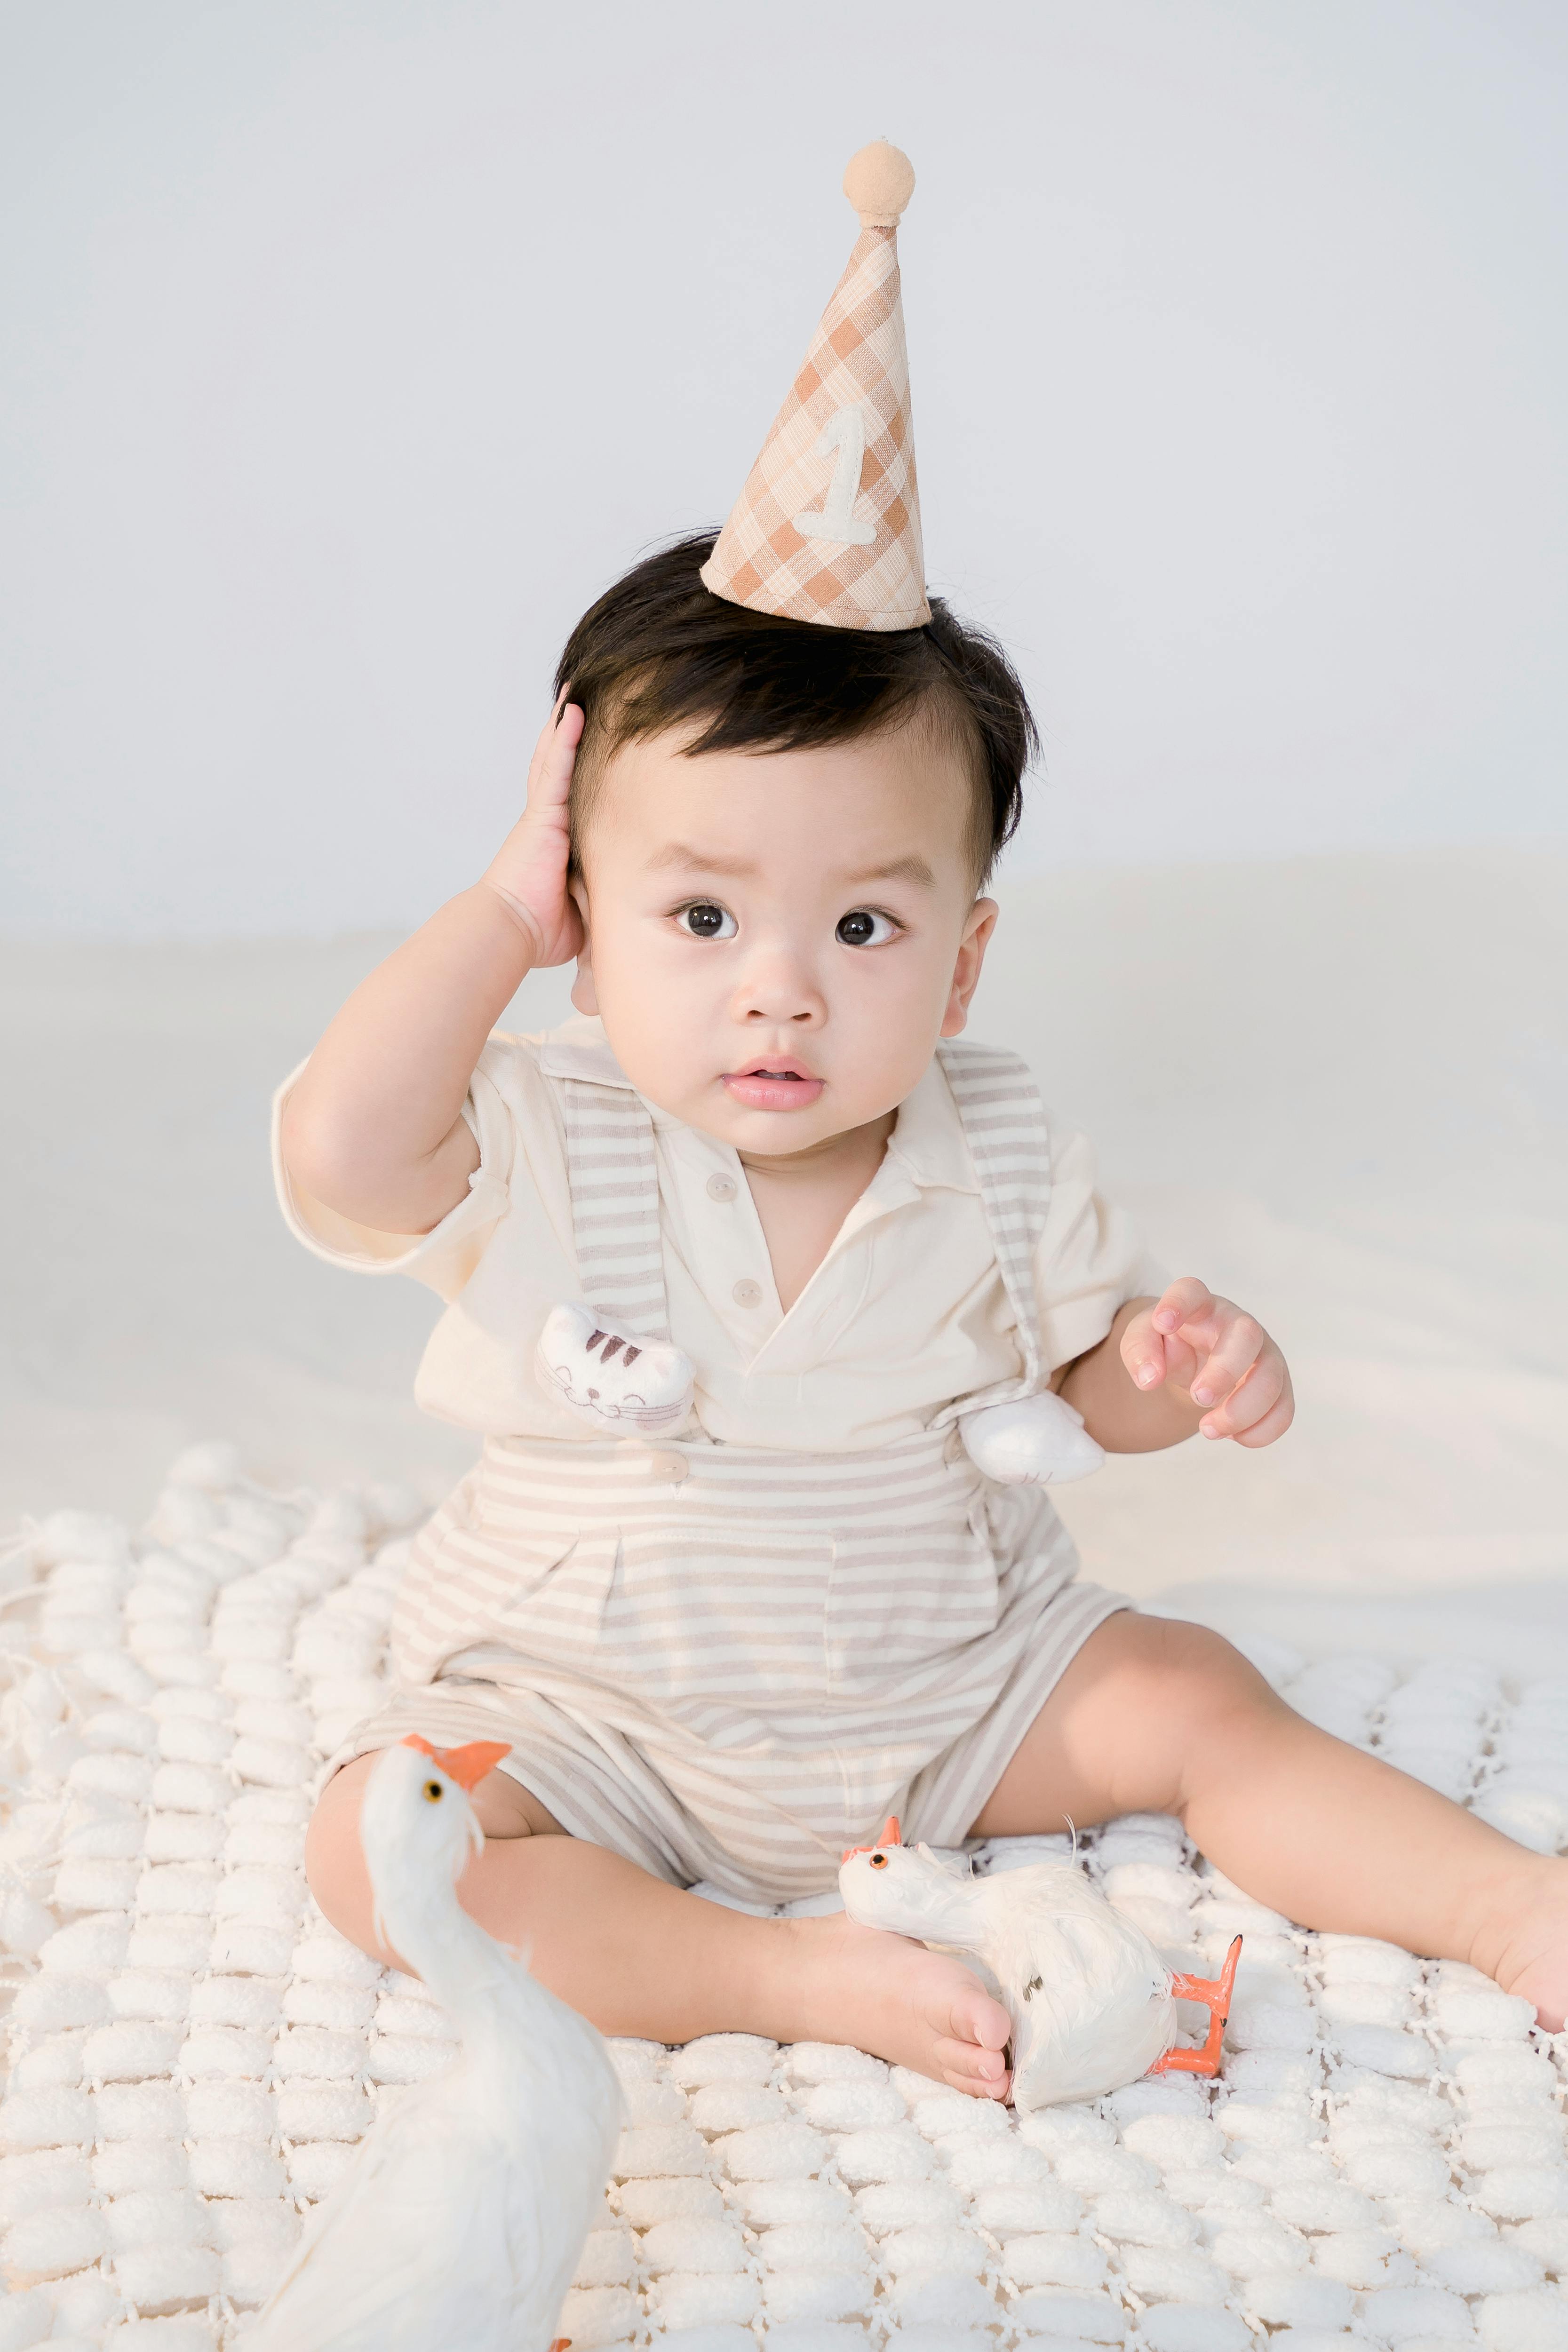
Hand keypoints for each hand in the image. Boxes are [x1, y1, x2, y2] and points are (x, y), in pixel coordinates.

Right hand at [480, 690, 585, 966]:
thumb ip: (605, 896)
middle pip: (557, 768)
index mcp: (555, 841)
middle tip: (581, 701)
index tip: (591, 745)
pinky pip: (555, 768)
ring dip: (565, 724)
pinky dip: (563, 738)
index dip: (575, 767)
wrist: (511, 930)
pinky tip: (573, 710)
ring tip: (577, 690)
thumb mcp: (585, 908)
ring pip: (554, 759)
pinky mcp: (541, 815)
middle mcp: (546, 822)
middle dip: (567, 735)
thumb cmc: (541, 930)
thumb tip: (639, 907)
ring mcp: (542, 815)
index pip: (569, 796)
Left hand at [1120, 1278, 1293, 1446]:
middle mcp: (1238, 1324)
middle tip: (1198, 1398)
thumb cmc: (1171, 1344)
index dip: (1178, 1303)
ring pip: (1271, 1378)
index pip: (1191, 1291)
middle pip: (1247, 1335)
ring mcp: (1264, 1354)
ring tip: (1207, 1430)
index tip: (1162, 1323)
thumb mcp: (1145, 1342)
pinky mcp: (1278, 1385)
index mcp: (1200, 1306)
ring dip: (1241, 1411)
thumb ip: (1140, 1351)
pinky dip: (1260, 1431)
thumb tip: (1149, 1379)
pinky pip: (1284, 1409)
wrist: (1197, 1361)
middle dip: (1224, 1372)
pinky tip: (1232, 1436)